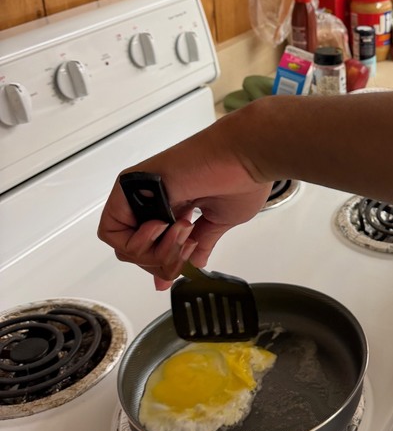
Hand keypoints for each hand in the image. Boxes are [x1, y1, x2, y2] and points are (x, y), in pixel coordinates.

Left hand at [97, 121, 271, 287]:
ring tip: (183, 229)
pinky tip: (163, 225)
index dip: (162, 266)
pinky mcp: (128, 187)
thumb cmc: (242, 180)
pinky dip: (136, 242)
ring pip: (124, 247)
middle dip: (163, 262)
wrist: (243, 157)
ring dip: (156, 252)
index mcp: (176, 207)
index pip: (153, 247)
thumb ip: (201, 242)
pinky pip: (112, 232)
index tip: (177, 272)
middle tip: (188, 246)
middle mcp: (156, 201)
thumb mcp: (220, 221)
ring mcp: (142, 195)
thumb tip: (195, 262)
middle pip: (137, 254)